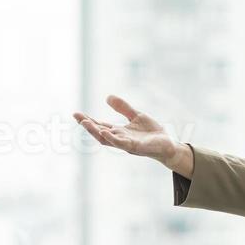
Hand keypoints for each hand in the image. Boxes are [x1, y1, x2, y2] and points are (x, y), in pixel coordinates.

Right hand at [73, 95, 193, 176]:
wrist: (168, 143)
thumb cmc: (152, 132)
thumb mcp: (136, 115)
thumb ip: (123, 107)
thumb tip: (107, 97)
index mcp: (119, 132)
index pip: (100, 126)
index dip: (88, 120)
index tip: (76, 113)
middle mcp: (120, 139)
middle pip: (99, 133)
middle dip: (87, 125)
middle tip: (76, 116)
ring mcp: (126, 144)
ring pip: (107, 139)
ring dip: (95, 132)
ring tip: (85, 123)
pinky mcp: (135, 148)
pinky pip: (121, 144)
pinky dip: (112, 138)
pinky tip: (105, 131)